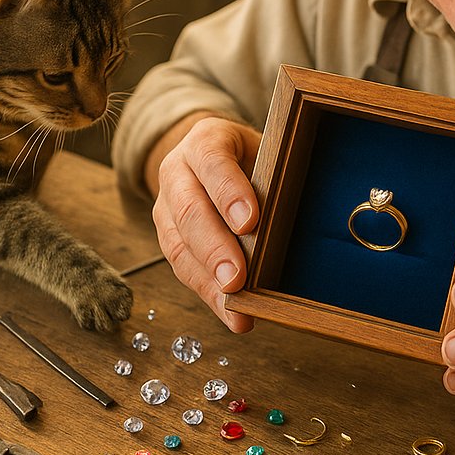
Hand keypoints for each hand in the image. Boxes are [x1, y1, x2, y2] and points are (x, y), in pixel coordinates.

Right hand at [151, 116, 260, 331]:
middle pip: (189, 209)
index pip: (212, 161)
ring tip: (234, 305)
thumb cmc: (252, 156)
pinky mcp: (168, 236)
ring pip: (179, 244)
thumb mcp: (266, 151)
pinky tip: (231, 314)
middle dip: (215, 248)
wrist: (215, 156)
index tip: (250, 222)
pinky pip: (183, 267)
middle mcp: (177, 170)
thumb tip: (287, 222)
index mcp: (204, 140)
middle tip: (237, 277)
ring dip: (208, 279)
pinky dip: (208, 294)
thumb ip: (273, 177)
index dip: (229, 192)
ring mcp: (167, 205)